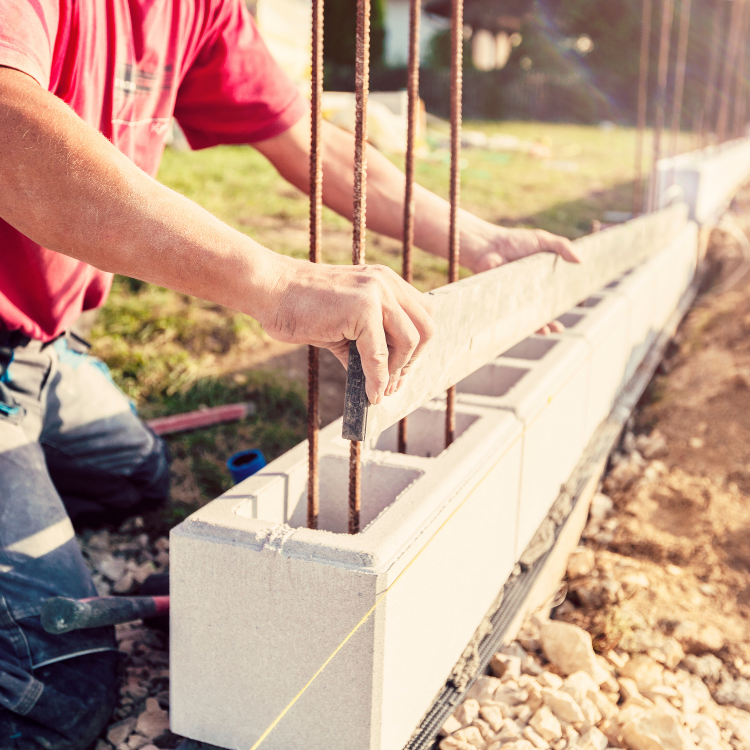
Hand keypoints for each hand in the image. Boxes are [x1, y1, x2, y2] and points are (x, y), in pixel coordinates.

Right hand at [260, 257, 434, 404]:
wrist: (270, 289)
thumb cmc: (301, 307)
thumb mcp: (345, 323)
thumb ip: (367, 343)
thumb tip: (381, 380)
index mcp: (386, 282)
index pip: (423, 315)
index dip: (417, 347)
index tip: (400, 371)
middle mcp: (387, 283)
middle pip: (427, 328)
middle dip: (413, 361)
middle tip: (393, 383)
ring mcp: (376, 292)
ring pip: (410, 341)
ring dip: (397, 372)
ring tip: (380, 389)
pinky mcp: (362, 307)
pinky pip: (380, 354)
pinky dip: (378, 379)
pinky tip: (369, 393)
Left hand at [461, 222, 578, 334]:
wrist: (488, 247)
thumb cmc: (515, 242)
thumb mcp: (542, 240)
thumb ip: (562, 247)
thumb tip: (580, 260)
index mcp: (543, 276)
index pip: (558, 292)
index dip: (566, 300)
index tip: (577, 306)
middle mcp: (531, 290)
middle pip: (544, 309)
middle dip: (552, 321)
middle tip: (559, 328)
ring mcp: (517, 297)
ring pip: (530, 317)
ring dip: (539, 326)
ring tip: (549, 330)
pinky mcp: (505, 302)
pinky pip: (514, 317)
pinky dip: (522, 326)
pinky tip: (530, 328)